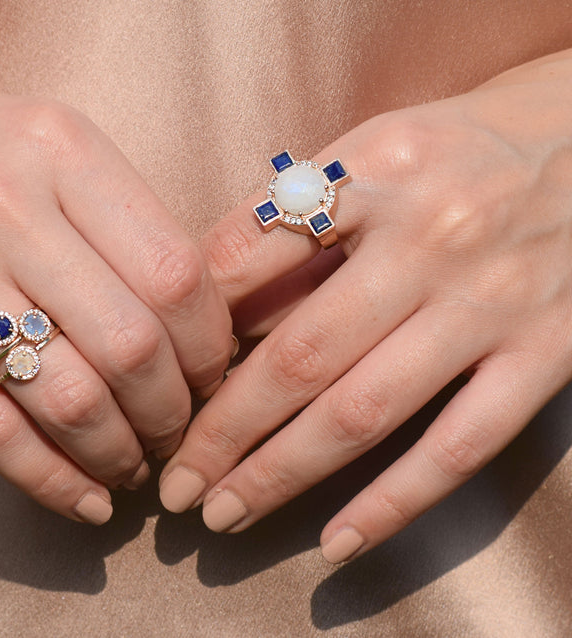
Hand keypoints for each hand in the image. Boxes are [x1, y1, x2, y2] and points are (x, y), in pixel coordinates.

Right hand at [0, 18, 233, 523]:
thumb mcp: (39, 138)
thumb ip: (116, 210)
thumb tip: (192, 309)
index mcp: (62, 150)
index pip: (176, 271)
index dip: (209, 343)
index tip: (210, 374)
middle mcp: (7, 206)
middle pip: (133, 344)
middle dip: (172, 411)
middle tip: (174, 429)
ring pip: (69, 396)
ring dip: (118, 451)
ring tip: (131, 465)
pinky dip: (50, 480)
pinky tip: (84, 502)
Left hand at [159, 48, 571, 560]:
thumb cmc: (457, 150)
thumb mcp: (373, 149)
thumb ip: (298, 217)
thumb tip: (214, 301)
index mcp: (376, 171)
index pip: (249, 253)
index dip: (192, 325)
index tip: (159, 376)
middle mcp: (432, 238)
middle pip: (299, 354)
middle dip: (222, 430)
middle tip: (171, 482)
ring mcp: (490, 303)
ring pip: (364, 410)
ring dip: (282, 474)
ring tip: (222, 513)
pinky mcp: (544, 355)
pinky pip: (461, 445)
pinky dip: (395, 502)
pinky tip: (336, 543)